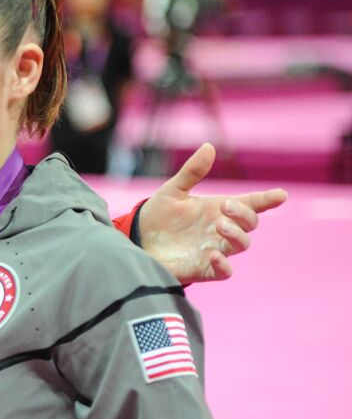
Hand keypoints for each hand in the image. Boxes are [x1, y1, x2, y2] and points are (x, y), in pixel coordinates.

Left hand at [138, 143, 286, 282]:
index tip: (280, 195)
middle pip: (251, 223)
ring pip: (242, 244)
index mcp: (219, 209)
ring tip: (219, 224)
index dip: (267, 199)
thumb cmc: (158, 216)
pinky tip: (213, 254)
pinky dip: (224, 265)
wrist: (138, 241)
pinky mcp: (203, 269)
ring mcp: (216, 249)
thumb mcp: (172, 191)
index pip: (251, 203)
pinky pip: (224, 272)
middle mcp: (222, 229)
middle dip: (244, 214)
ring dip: (236, 234)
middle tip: (225, 206)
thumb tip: (209, 147)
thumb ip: (192, 172)